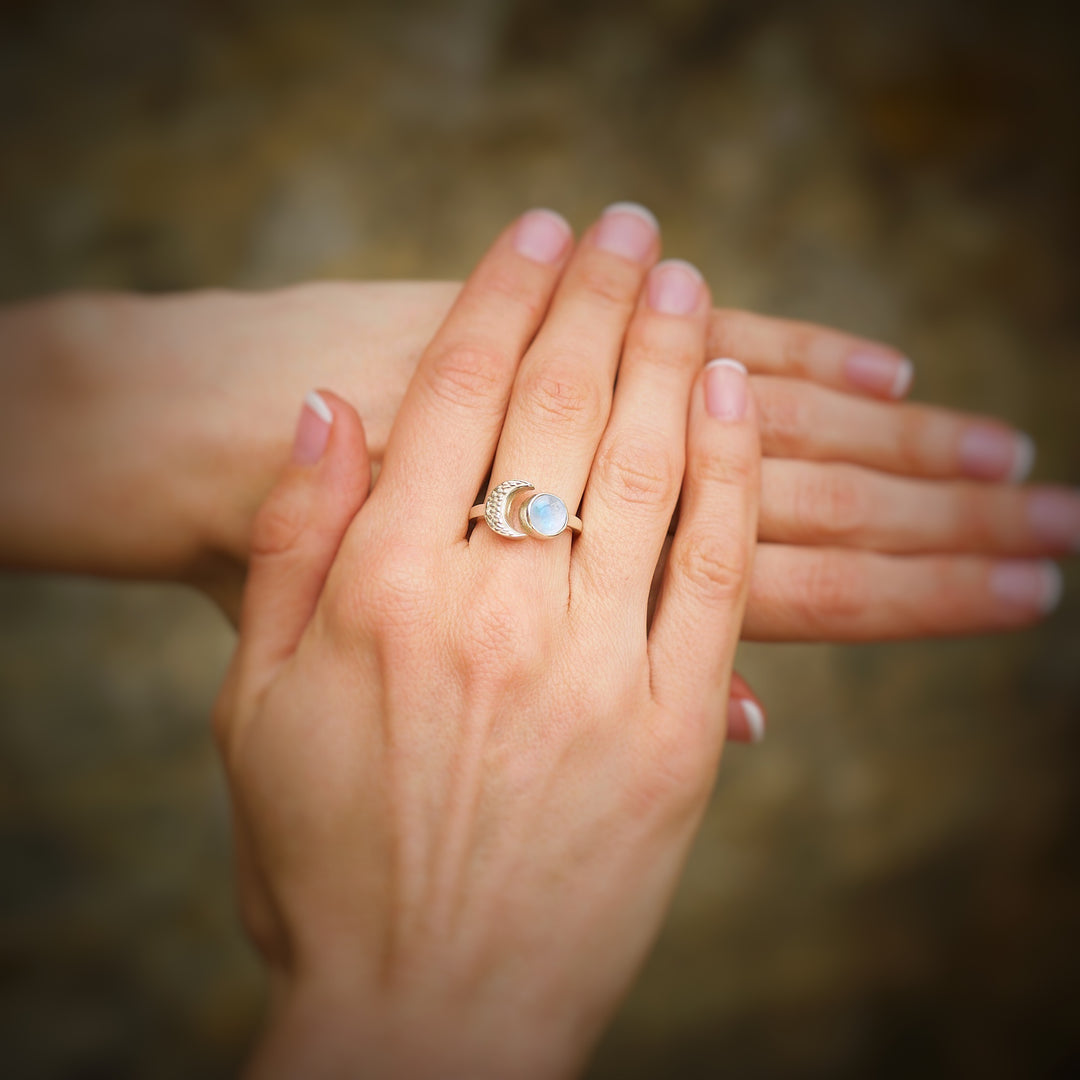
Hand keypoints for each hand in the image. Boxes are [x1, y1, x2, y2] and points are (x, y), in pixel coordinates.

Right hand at [216, 210, 758, 1075]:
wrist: (421, 1015)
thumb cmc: (323, 859)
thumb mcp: (252, 702)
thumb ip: (289, 542)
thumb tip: (328, 410)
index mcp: (380, 594)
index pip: (457, 395)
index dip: (506, 297)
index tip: (539, 231)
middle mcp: (489, 612)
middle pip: (560, 408)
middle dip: (599, 299)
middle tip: (629, 228)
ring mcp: (592, 669)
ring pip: (645, 467)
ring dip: (671, 356)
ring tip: (683, 279)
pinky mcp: (673, 732)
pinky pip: (716, 569)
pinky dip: (730, 470)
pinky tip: (737, 394)